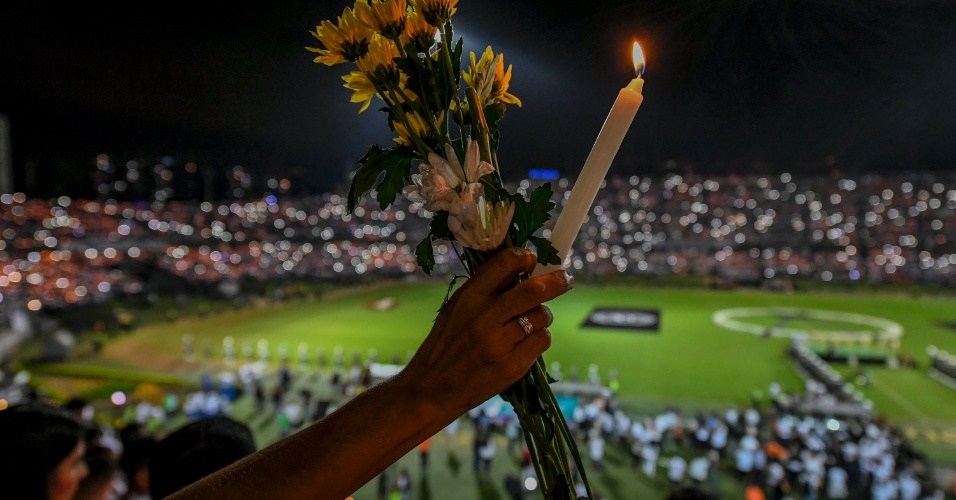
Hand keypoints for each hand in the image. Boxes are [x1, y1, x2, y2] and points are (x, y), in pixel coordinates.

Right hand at [399, 247, 574, 419]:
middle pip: (534, 289)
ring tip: (530, 322)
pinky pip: (542, 341)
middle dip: (556, 281)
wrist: (432, 389)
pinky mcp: (512, 366)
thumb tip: (523, 270)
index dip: (525, 256)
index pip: (505, 263)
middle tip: (565, 279)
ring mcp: (499, 343)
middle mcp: (485, 317)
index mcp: (469, 297)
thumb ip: (485, 290)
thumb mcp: (456, 309)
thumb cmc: (445, 345)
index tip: (533, 258)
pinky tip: (526, 343)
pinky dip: (540, 338)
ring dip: (542, 315)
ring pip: (541, 315)